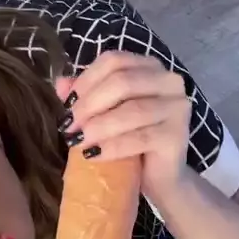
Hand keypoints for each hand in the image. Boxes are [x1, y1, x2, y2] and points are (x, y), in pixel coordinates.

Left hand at [56, 51, 192, 195]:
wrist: (160, 177)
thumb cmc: (130, 139)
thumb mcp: (104, 113)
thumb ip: (86, 94)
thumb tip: (61, 83)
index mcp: (149, 67)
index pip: (113, 61)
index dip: (86, 80)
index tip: (67, 104)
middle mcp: (169, 80)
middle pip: (122, 82)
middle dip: (89, 105)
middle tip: (69, 126)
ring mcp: (177, 106)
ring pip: (132, 110)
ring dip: (98, 127)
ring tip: (77, 142)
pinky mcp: (178, 135)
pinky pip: (141, 137)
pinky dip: (112, 146)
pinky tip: (93, 155)